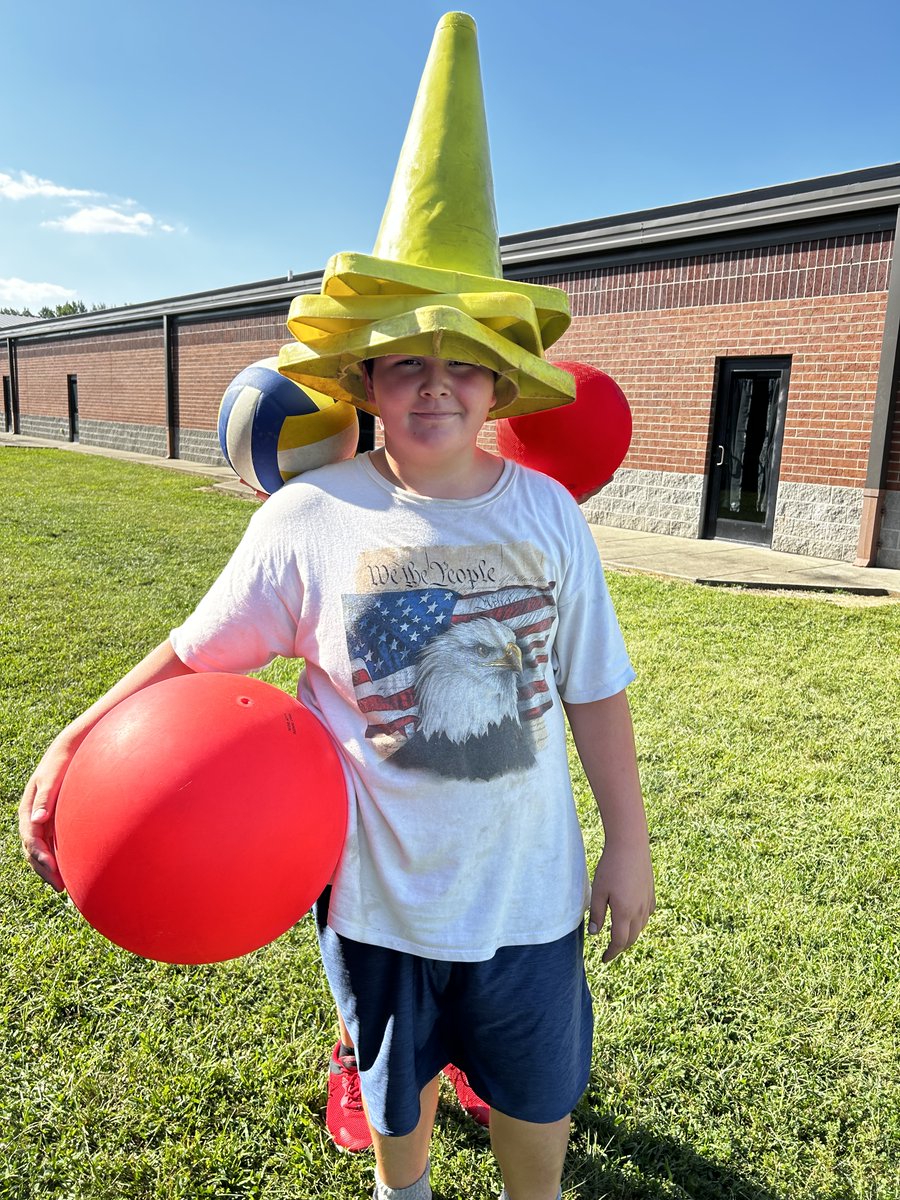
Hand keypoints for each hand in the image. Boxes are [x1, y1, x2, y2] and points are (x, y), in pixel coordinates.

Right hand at [18, 738, 75, 891]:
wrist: (70, 751)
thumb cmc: (62, 764)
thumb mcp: (53, 778)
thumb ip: (46, 798)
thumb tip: (37, 820)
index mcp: (28, 809)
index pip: (30, 839)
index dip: (40, 856)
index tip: (54, 870)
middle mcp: (32, 818)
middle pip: (32, 850)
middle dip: (44, 869)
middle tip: (60, 887)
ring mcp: (41, 821)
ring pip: (40, 851)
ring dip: (48, 869)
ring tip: (63, 886)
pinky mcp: (52, 822)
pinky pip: (50, 845)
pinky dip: (56, 859)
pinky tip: (68, 870)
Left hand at [588, 841, 654, 962]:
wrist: (630, 845)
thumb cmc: (610, 867)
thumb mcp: (598, 891)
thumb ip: (596, 914)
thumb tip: (595, 934)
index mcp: (624, 913)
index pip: (618, 942)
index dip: (611, 953)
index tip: (603, 959)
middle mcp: (639, 911)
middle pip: (631, 938)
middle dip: (620, 947)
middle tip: (610, 950)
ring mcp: (647, 902)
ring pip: (641, 927)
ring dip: (630, 935)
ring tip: (620, 936)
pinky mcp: (651, 893)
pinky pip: (647, 915)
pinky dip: (640, 922)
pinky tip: (634, 918)